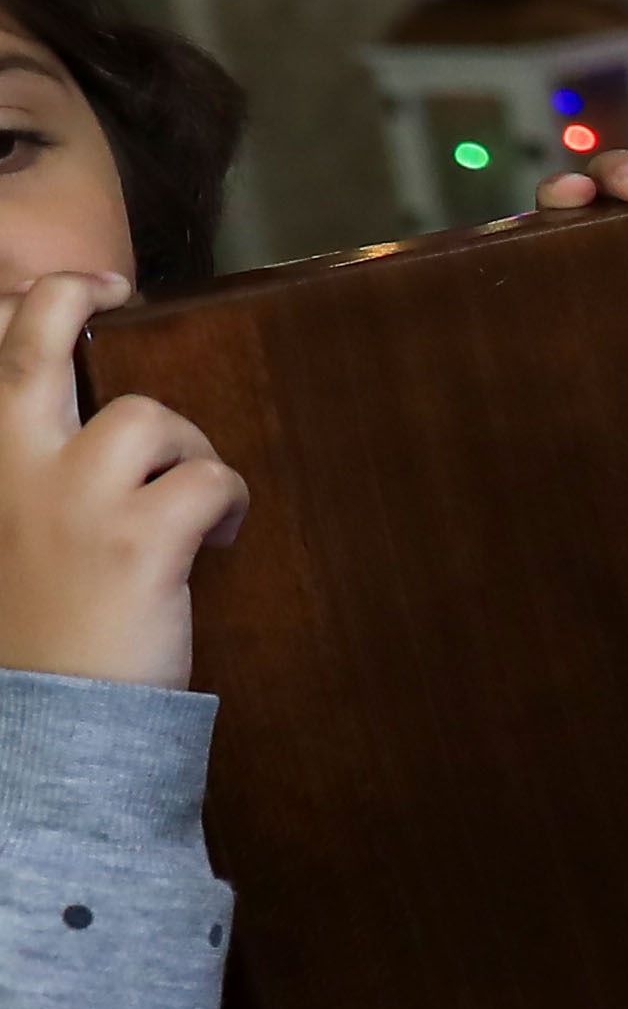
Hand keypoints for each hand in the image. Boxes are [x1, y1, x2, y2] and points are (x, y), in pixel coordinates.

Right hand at [0, 271, 240, 691]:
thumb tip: (95, 433)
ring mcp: (74, 502)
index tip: (77, 291)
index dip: (29, 306)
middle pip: (34, 345)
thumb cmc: (45, 630)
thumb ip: (38, 477)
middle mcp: (15, 471)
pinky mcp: (137, 540)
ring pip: (148, 417)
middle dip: (68, 295)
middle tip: (108, 289)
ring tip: (191, 495)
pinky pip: (207, 480)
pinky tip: (217, 536)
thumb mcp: (18, 534)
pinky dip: (226, 499)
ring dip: (187, 446)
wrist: (54, 719)